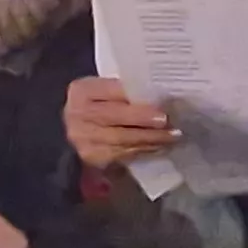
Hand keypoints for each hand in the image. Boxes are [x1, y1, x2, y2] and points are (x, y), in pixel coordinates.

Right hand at [64, 76, 180, 171]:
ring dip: (149, 138)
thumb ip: (125, 93)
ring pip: (120, 138)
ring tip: (171, 136)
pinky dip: (143, 150)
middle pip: (114, 116)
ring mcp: (80, 137)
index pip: (112, 91)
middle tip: (167, 122)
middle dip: (143, 120)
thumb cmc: (102, 106)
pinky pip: (121, 154)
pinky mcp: (90, 156)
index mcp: (82, 90)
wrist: (82, 130)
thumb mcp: (107, 93)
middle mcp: (76, 113)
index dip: (135, 98)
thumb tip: (160, 98)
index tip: (160, 106)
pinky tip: (158, 146)